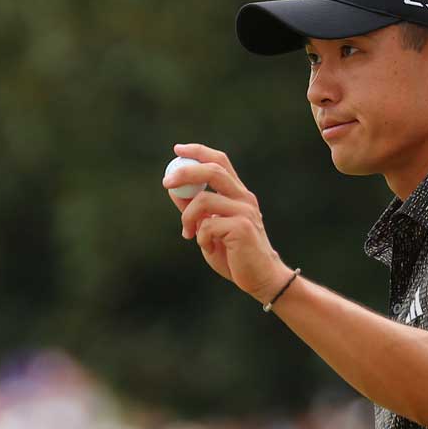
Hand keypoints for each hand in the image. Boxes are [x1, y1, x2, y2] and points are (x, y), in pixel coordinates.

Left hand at [164, 143, 290, 302]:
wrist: (261, 278)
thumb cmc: (235, 255)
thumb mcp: (210, 228)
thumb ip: (196, 210)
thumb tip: (174, 190)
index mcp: (239, 194)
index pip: (220, 162)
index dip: (198, 152)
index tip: (178, 150)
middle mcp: (244, 198)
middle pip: (213, 170)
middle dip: (186, 172)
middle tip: (166, 182)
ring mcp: (245, 211)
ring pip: (203, 200)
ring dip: (187, 217)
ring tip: (188, 234)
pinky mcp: (242, 227)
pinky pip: (207, 225)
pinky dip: (201, 238)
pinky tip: (209, 248)